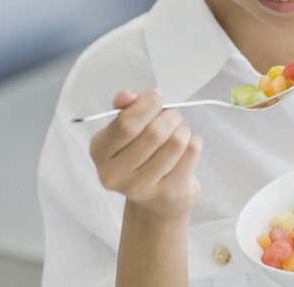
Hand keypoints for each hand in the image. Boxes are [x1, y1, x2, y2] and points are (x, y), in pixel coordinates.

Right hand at [90, 88, 202, 218]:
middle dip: (170, 115)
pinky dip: (193, 140)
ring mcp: (141, 187)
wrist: (156, 198)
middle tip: (172, 115)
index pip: (126, 124)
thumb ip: (125, 109)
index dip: (147, 105)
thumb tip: (126, 95)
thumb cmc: (141, 155)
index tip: (157, 95)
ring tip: (178, 131)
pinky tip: (185, 147)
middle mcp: (115, 174)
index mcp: (100, 151)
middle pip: (155, 133)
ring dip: (183, 128)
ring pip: (176, 141)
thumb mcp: (126, 130)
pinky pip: (191, 152)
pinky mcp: (168, 192)